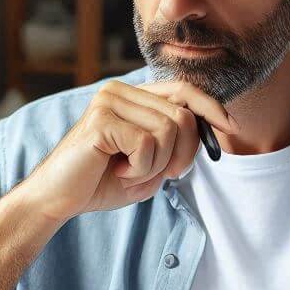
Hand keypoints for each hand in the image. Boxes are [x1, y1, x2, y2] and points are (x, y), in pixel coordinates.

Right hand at [18, 78, 237, 225]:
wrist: (58, 199)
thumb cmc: (102, 182)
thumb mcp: (151, 162)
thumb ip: (175, 143)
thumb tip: (209, 126)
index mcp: (132, 96)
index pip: (183, 89)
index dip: (211, 107)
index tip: (230, 127)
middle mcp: (120, 90)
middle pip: (182, 116)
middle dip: (182, 154)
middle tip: (160, 174)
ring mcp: (109, 101)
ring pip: (168, 131)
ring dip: (157, 165)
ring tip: (129, 171)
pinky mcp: (101, 120)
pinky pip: (146, 145)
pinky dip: (140, 169)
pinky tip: (117, 172)